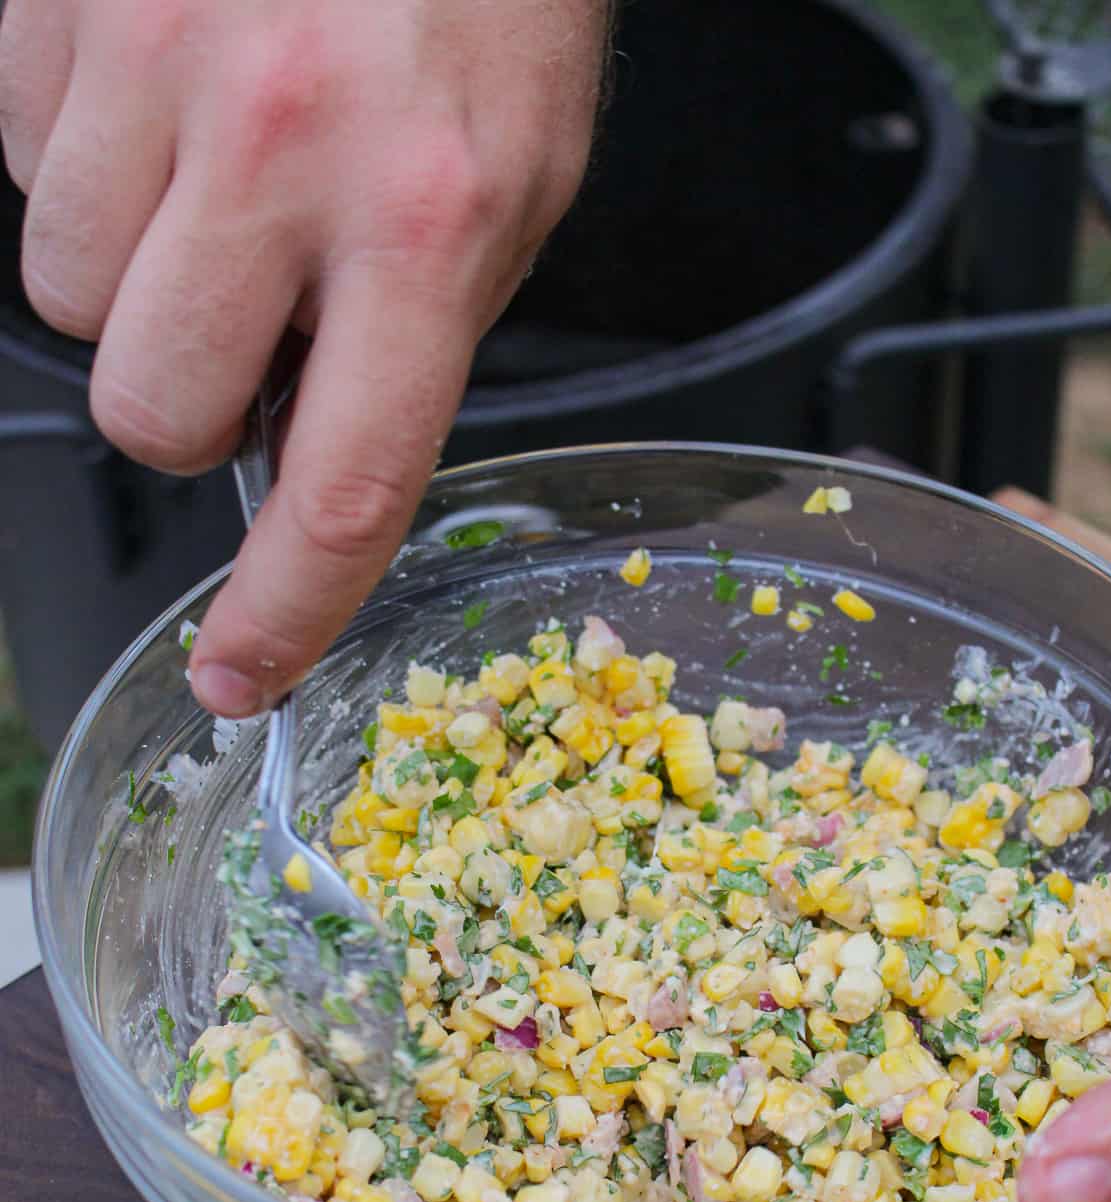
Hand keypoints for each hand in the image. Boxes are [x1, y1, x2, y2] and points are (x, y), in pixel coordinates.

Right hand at [1, 0, 609, 713]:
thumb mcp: (515, 179)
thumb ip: (413, 328)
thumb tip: (300, 438)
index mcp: (430, 219)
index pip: (343, 486)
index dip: (280, 610)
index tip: (235, 678)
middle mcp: (288, 150)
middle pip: (151, 407)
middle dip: (183, 394)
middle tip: (243, 310)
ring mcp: (159, 62)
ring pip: (63, 293)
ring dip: (129, 266)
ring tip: (212, 163)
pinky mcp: (62, 0)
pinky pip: (21, 157)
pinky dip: (83, 150)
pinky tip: (165, 83)